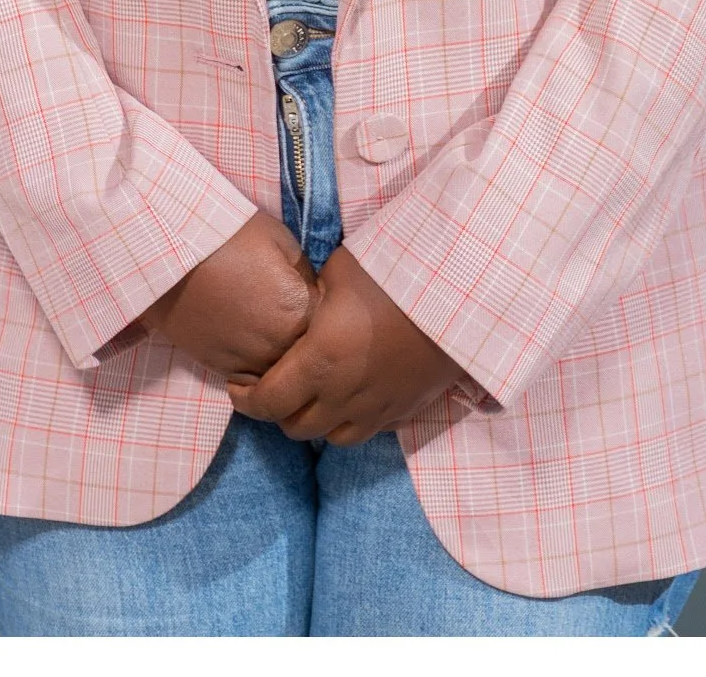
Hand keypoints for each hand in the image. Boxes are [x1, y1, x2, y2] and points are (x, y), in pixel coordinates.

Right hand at [138, 210, 317, 377]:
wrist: (170, 253)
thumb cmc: (231, 238)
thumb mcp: (284, 243)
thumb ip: (307, 276)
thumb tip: (318, 294)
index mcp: (298, 311)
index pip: (331, 323)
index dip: (331, 310)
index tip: (326, 297)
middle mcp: (276, 344)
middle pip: (310, 353)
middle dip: (314, 338)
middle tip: (304, 316)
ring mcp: (247, 360)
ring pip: (283, 372)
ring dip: (288, 358)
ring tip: (278, 330)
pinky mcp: (221, 368)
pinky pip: (253, 382)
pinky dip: (262, 370)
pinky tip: (260, 347)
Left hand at [226, 245, 463, 444]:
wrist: (465, 287)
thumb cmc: (398, 270)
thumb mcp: (342, 268)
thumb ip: (313, 293)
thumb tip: (301, 300)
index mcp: (320, 360)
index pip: (265, 403)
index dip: (244, 399)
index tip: (240, 384)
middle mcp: (344, 394)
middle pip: (295, 428)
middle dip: (280, 410)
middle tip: (279, 385)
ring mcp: (379, 406)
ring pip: (332, 438)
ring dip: (318, 421)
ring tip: (319, 395)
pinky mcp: (408, 408)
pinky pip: (371, 429)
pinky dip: (355, 419)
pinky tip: (360, 393)